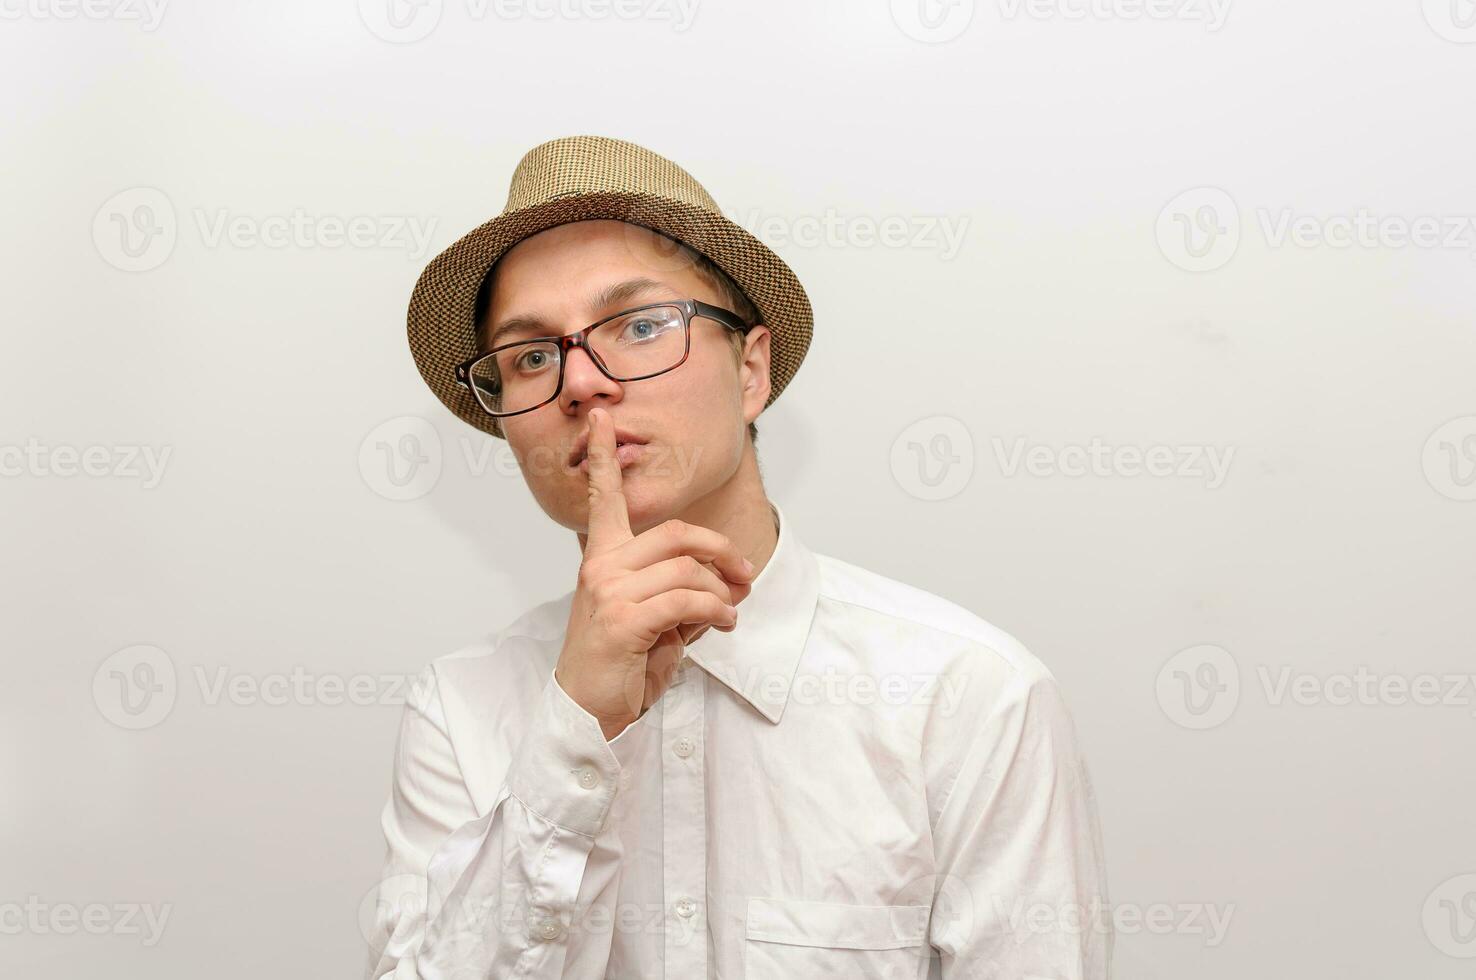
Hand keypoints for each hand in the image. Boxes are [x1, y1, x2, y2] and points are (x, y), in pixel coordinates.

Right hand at [554, 407, 755, 739]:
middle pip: (676, 533)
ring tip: (731, 611)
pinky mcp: (625, 619)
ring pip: (687, 568)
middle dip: (721, 549)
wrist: (590, 709)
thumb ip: (681, 592)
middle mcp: (602, 566)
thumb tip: (729, 585)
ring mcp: (610, 591)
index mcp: (602, 558)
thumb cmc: (622, 662)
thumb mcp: (655, 619)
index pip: (603, 498)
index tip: (601, 418)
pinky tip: (723, 624)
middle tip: (745, 574)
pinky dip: (717, 611)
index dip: (601, 457)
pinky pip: (688, 600)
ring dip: (722, 591)